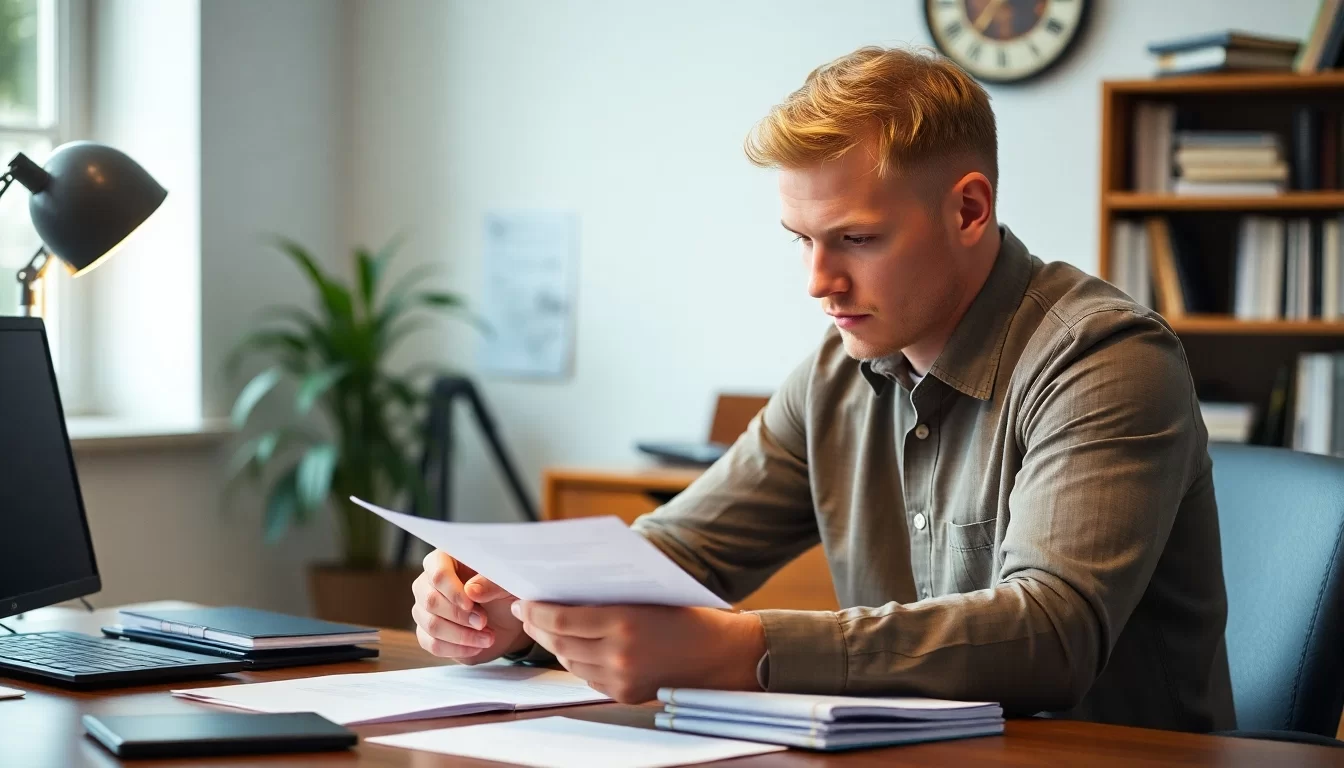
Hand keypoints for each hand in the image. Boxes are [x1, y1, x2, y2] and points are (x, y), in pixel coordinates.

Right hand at [412, 550, 530, 663]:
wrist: (508, 619)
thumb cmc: (505, 593)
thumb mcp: (507, 584)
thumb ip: (491, 583)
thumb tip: (471, 590)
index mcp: (447, 560)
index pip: (437, 573)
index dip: (453, 591)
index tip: (471, 604)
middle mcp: (429, 583)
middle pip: (430, 600)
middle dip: (460, 616)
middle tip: (484, 622)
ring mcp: (425, 609)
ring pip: (430, 625)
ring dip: (462, 635)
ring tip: (488, 637)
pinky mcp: (428, 633)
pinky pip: (432, 644)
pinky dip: (457, 649)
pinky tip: (476, 647)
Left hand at [512, 601, 765, 703]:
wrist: (718, 653)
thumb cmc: (684, 614)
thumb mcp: (644, 595)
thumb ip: (605, 597)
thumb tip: (562, 591)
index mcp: (624, 621)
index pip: (561, 618)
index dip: (536, 611)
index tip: (523, 602)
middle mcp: (619, 654)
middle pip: (559, 642)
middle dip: (538, 626)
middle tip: (527, 613)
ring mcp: (620, 678)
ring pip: (569, 662)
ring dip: (554, 644)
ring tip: (547, 629)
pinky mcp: (624, 694)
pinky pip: (587, 676)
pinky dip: (577, 661)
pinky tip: (574, 647)